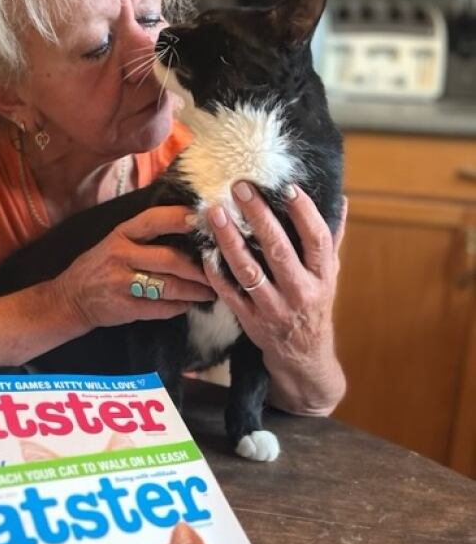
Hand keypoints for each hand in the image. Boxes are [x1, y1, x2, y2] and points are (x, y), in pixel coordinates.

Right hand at [53, 205, 215, 329]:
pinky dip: (180, 307)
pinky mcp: (124, 307)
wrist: (70, 298)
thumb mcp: (115, 241)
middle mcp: (121, 255)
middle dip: (199, 267)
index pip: (154, 220)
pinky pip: (161, 308)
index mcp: (121, 234)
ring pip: (169, 286)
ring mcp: (121, 283)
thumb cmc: (100, 266)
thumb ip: (144, 235)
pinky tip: (190, 304)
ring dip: (196, 290)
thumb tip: (188, 226)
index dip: (181, 218)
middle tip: (219, 269)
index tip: (206, 218)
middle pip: (169, 258)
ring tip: (212, 291)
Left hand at [203, 182, 347, 415]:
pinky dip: (216, 273)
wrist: (304, 356)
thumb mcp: (329, 274)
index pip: (317, 239)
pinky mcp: (251, 320)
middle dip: (258, 217)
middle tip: (240, 188)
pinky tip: (205, 251)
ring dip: (230, 240)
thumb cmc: (314, 305)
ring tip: (215, 213)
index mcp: (323, 275)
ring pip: (249, 271)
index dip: (304, 213)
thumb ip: (330, 238)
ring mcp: (274, 308)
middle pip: (279, 250)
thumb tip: (339, 199)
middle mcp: (300, 291)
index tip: (288, 187)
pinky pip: (230, 293)